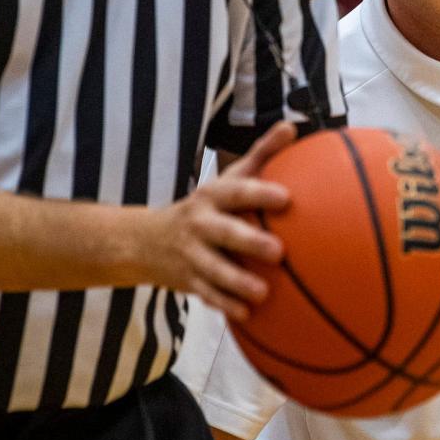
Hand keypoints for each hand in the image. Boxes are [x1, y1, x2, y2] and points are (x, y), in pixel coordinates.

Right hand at [140, 121, 297, 320]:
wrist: (146, 240)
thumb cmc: (206, 206)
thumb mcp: (227, 179)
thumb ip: (261, 155)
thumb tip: (292, 126)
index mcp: (212, 196)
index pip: (236, 191)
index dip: (259, 193)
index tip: (287, 198)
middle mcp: (199, 224)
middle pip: (223, 232)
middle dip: (248, 242)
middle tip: (279, 252)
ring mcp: (191, 254)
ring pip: (213, 270)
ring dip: (237, 282)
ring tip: (263, 292)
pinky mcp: (188, 281)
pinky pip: (207, 294)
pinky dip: (226, 305)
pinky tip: (247, 314)